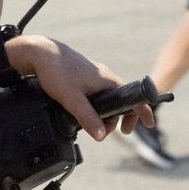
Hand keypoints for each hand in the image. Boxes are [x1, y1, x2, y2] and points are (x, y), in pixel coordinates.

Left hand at [5, 35, 155, 140]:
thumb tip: (102, 136)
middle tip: (104, 132)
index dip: (142, 112)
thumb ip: (88, 118)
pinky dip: (95, 104)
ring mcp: (95, 75)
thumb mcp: (72, 99)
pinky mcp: (85, 75)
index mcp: (109, 81)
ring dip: (103, 113)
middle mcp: (105, 77)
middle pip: (120, 102)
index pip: (134, 98)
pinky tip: (81, 110)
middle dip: (116, 119)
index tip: (148, 124)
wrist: (40, 53)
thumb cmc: (57, 71)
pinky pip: (97, 93)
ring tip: (89, 123)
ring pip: (107, 98)